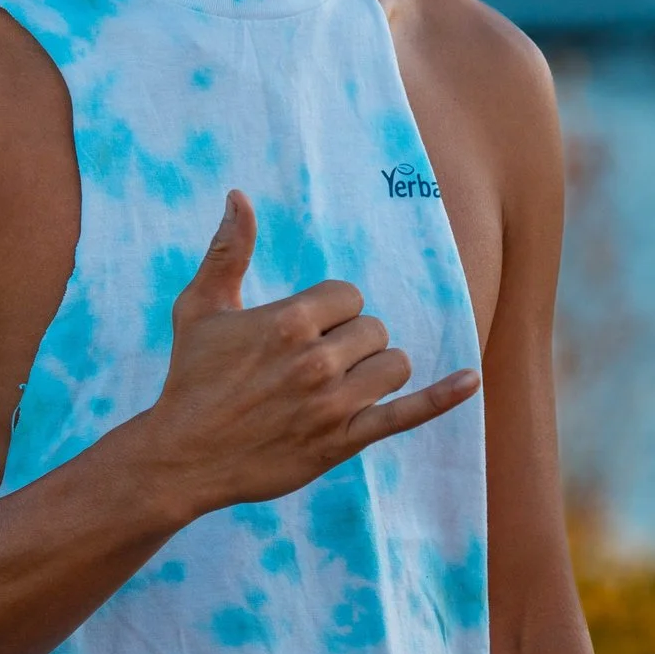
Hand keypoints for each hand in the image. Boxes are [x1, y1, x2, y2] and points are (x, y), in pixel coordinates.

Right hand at [137, 190, 479, 514]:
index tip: (302, 332)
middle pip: (374, 329)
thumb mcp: (200, 308)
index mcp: (288, 321)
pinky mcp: (342, 442)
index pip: (349, 295)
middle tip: (311, 364)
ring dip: (375, 370)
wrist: (182, 458)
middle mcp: (316, 361)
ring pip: (393, 366)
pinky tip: (472, 379)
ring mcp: (333, 405)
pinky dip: (443, 397)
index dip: (331, 311)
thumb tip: (239, 195)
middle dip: (351, 341)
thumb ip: (228, 250)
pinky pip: (406, 414)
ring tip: (342, 383)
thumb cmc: (191, 379)